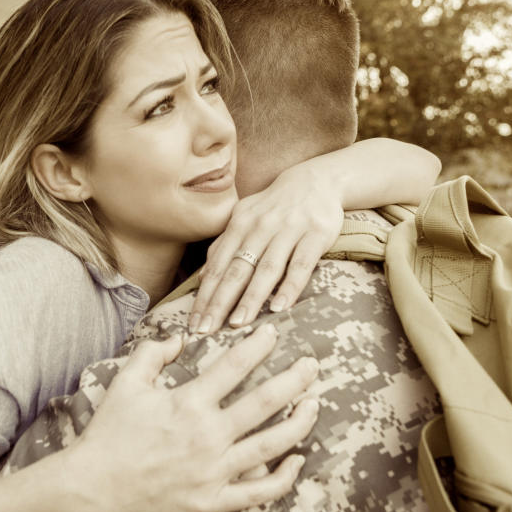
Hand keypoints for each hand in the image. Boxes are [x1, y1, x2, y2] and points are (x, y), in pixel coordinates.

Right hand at [69, 325, 318, 511]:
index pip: (234, 366)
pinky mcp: (213, 499)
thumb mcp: (126, 382)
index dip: (258, 346)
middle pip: (265, 402)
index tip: (274, 333)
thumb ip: (153, 353)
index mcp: (188, 403)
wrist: (95, 486)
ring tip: (315, 403)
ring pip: (271, 444)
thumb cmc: (109, 432)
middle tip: (313, 364)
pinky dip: (283, 477)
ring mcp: (214, 470)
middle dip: (295, 379)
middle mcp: (208, 435)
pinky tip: (297, 460)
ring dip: (299, 422)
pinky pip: (259, 491)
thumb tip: (180, 338)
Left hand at [191, 165, 343, 332]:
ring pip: (266, 269)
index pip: (218, 266)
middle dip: (219, 302)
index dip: (205, 296)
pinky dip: (290, 287)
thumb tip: (203, 278)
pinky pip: (300, 265)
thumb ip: (224, 246)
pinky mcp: (316, 235)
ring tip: (238, 324)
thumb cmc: (274, 208)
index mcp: (239, 224)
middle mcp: (260, 227)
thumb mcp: (244, 219)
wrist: (316, 180)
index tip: (194, 323)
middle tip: (207, 330)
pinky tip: (279, 307)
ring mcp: (288, 230)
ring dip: (250, 298)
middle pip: (236, 270)